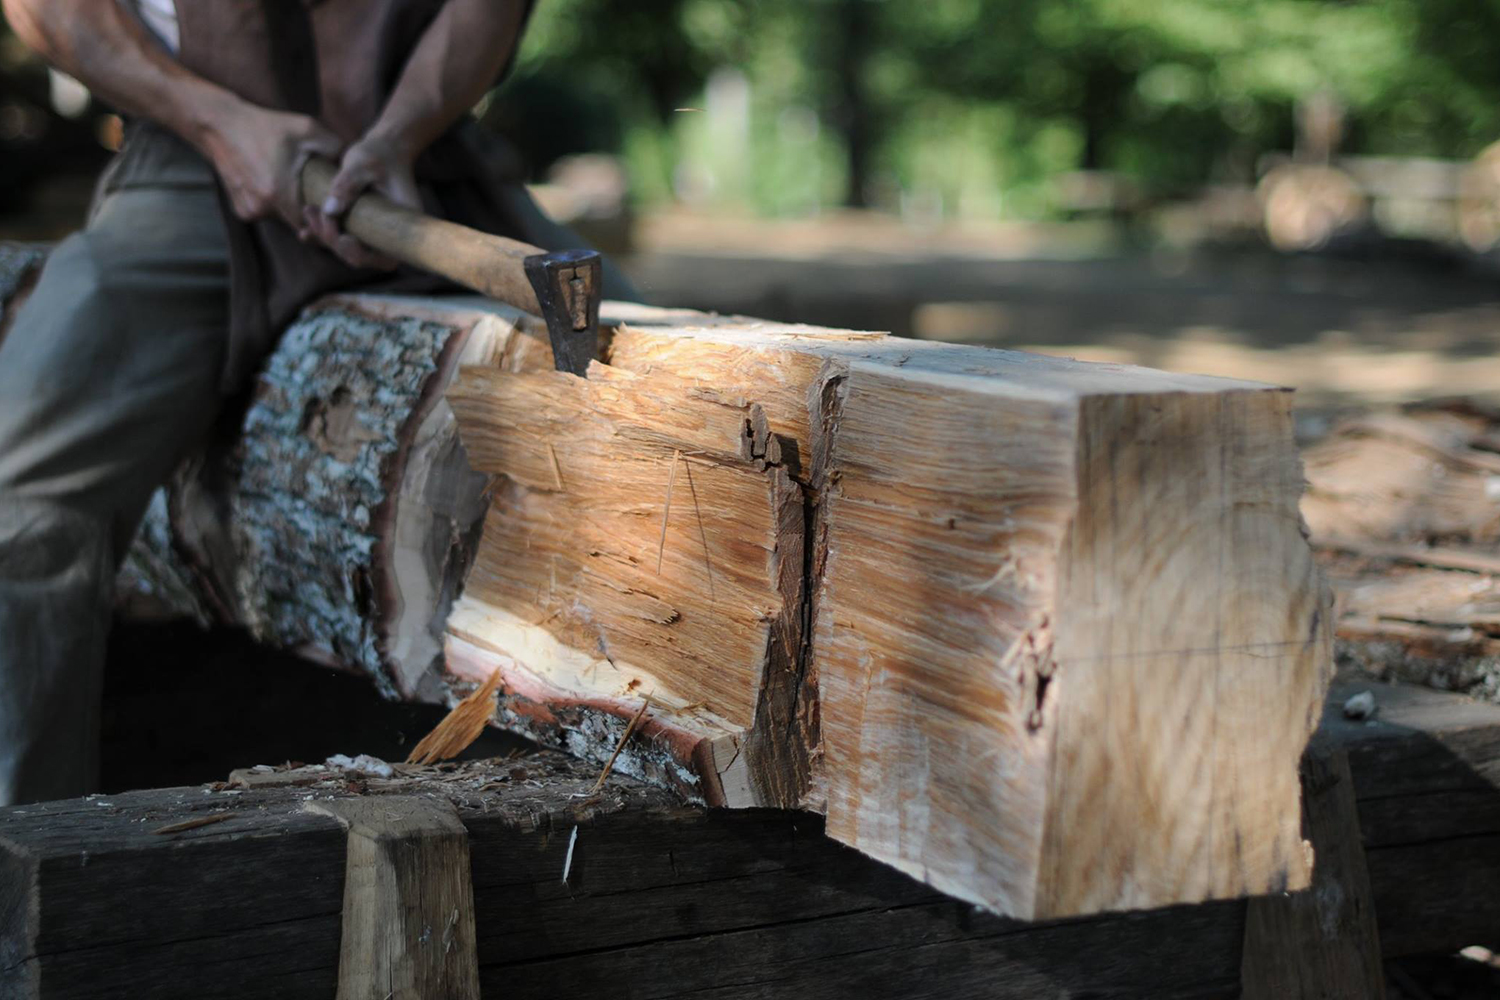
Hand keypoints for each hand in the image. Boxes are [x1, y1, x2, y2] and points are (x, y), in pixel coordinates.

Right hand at [200, 97, 343, 231]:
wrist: (219, 125)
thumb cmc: (266, 126)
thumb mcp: (307, 128)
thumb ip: (336, 148)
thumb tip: (355, 166)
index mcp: (279, 192)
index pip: (313, 224)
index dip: (327, 219)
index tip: (336, 209)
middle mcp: (262, 207)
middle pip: (299, 223)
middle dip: (312, 214)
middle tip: (323, 198)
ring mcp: (249, 211)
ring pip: (282, 219)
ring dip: (293, 208)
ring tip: (300, 188)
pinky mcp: (240, 210)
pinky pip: (268, 214)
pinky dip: (276, 205)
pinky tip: (279, 186)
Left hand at [299, 133, 421, 269]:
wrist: (383, 149)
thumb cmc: (379, 155)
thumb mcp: (362, 164)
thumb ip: (346, 185)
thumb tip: (329, 210)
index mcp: (403, 226)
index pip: (384, 258)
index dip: (361, 254)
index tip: (344, 236)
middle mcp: (390, 236)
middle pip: (360, 256)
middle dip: (333, 240)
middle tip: (316, 213)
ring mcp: (375, 233)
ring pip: (347, 248)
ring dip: (324, 234)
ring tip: (309, 210)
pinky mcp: (361, 227)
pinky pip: (341, 239)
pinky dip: (322, 235)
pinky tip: (304, 233)